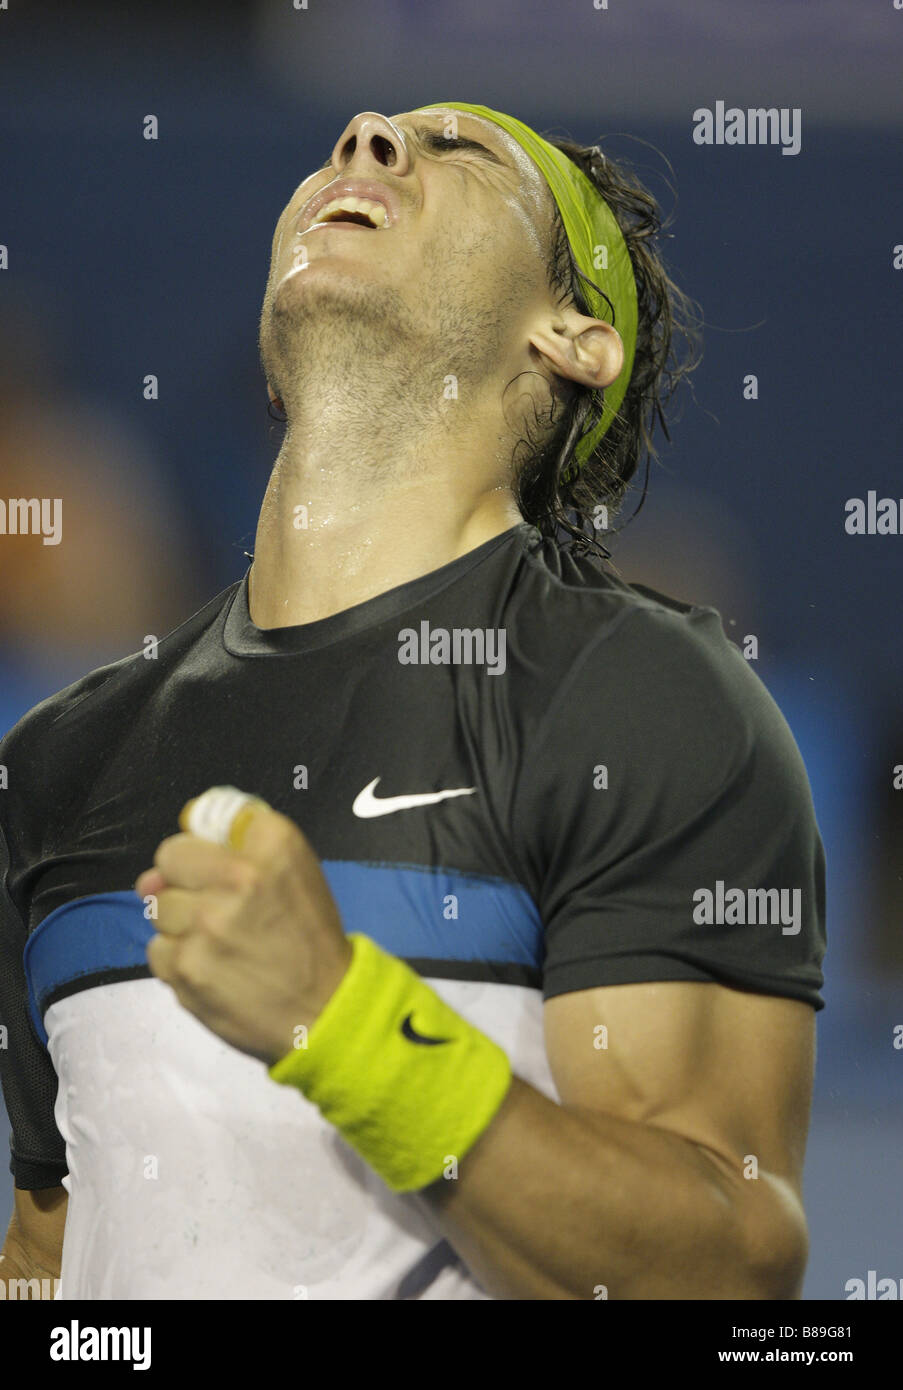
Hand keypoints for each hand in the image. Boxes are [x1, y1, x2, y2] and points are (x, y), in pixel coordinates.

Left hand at [135, 804, 352, 1064]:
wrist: (324, 1010)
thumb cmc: (309, 937)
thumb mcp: (296, 871)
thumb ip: (242, 846)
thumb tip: (160, 865)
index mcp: (272, 846)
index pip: (199, 824)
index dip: (206, 850)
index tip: (222, 869)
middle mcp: (239, 878)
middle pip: (169, 861)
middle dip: (183, 881)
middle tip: (213, 907)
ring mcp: (207, 925)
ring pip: (158, 907)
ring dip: (180, 923)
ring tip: (218, 942)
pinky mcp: (186, 968)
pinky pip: (157, 950)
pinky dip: (178, 959)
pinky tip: (211, 968)